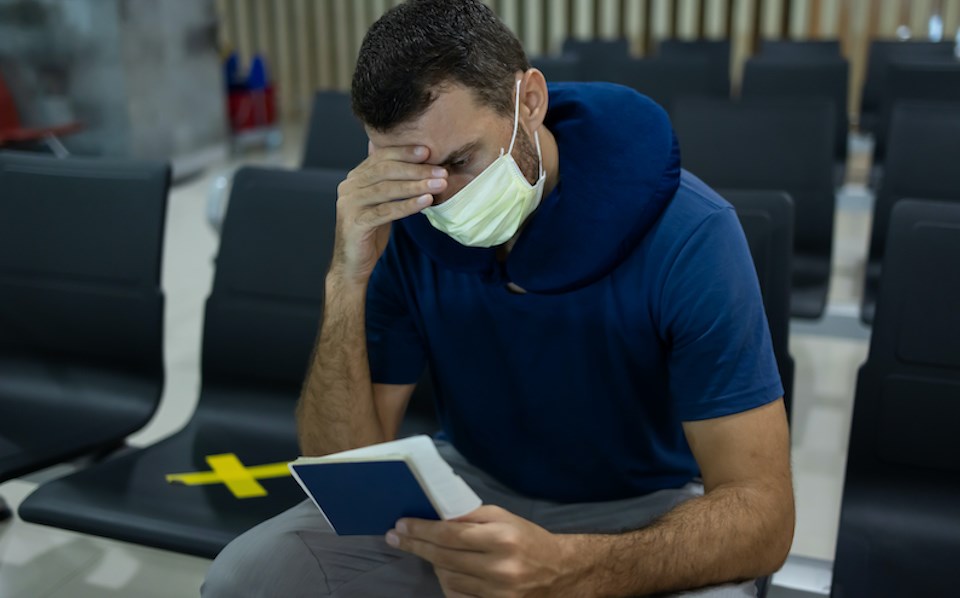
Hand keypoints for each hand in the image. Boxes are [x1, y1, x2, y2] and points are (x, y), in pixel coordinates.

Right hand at [330, 143, 447, 284]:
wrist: (353, 263)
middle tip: (441, 171)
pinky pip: (386, 211)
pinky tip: (426, 202)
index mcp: (355, 178)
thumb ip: (391, 182)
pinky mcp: (355, 223)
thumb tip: (415, 161)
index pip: (381, 157)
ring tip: (439, 184)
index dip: (405, 152)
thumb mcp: (382, 202)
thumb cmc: (371, 231)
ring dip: (416, 186)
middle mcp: (349, 187)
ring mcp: (349, 204)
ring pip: (387, 189)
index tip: (428, 151)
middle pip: (385, 171)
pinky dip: (407, 205)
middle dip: (416, 169)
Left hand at [386, 505, 581, 597]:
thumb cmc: (527, 539)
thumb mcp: (504, 518)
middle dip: (416, 546)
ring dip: (434, 564)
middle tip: (396, 537)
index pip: (450, 534)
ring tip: (429, 552)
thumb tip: (435, 516)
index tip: (401, 525)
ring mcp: (498, 593)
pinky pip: (459, 597)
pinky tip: (447, 572)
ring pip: (448, 579)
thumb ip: (470, 517)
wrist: (560, 572)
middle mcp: (499, 567)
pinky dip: (449, 583)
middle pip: (444, 557)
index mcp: (502, 538)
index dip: (421, 530)